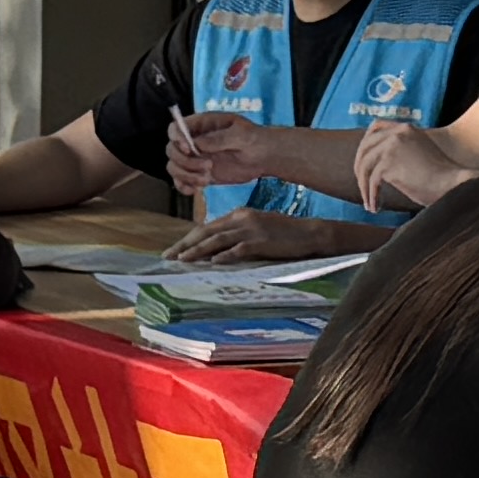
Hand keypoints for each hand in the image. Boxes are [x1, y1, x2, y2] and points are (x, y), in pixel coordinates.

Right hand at [166, 110, 274, 196]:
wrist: (264, 158)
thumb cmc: (255, 140)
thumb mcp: (241, 135)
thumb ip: (219, 138)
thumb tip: (197, 144)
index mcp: (201, 125)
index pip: (175, 128)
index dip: (176, 138)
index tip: (189, 149)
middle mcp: (193, 141)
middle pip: (171, 150)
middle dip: (185, 161)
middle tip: (208, 167)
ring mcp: (195, 158)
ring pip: (174, 167)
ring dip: (185, 176)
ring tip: (206, 180)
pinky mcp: (199, 174)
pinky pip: (181, 181)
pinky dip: (184, 187)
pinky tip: (196, 190)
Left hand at [172, 207, 336, 264]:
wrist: (310, 233)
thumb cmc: (284, 234)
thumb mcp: (256, 227)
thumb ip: (236, 234)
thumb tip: (214, 250)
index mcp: (239, 214)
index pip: (206, 227)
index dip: (188, 239)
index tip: (173, 251)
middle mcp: (241, 219)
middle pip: (206, 232)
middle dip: (185, 245)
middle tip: (168, 257)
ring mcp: (251, 229)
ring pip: (217, 240)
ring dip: (198, 251)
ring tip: (182, 260)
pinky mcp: (262, 242)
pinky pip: (239, 249)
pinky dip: (225, 256)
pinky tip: (213, 263)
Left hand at [351, 114, 464, 211]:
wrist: (452, 183)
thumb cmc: (441, 176)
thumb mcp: (421, 153)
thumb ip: (403, 151)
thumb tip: (382, 165)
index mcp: (406, 128)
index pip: (376, 127)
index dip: (366, 143)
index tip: (363, 161)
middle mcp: (397, 133)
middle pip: (366, 146)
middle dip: (360, 167)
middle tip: (362, 185)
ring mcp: (392, 146)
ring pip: (366, 165)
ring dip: (364, 186)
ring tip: (369, 201)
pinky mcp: (389, 163)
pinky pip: (372, 181)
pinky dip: (371, 195)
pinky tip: (375, 207)